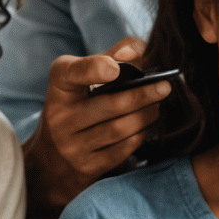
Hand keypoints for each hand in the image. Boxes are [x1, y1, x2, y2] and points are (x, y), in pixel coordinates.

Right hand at [23, 37, 171, 218]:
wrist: (53, 160)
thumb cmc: (78, 107)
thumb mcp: (84, 79)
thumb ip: (112, 54)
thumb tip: (135, 51)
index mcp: (59, 87)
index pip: (70, 73)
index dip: (93, 69)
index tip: (116, 68)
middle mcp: (59, 117)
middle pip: (108, 104)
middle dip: (141, 96)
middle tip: (165, 88)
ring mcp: (71, 145)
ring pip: (118, 129)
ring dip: (145, 116)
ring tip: (158, 106)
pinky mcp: (85, 167)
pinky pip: (121, 150)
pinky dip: (139, 135)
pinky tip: (146, 126)